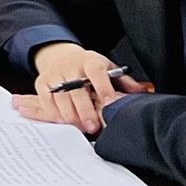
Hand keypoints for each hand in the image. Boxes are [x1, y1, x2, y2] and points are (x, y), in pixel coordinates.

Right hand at [12, 43, 147, 135]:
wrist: (62, 58)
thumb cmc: (90, 69)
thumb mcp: (108, 70)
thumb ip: (124, 82)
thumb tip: (143, 90)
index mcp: (90, 61)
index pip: (97, 72)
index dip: (103, 87)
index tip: (109, 103)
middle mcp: (70, 66)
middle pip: (76, 89)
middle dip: (84, 110)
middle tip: (93, 127)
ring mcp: (54, 74)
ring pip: (60, 97)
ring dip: (70, 115)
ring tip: (80, 127)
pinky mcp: (42, 82)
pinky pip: (46, 100)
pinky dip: (54, 113)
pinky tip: (64, 121)